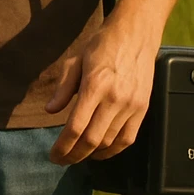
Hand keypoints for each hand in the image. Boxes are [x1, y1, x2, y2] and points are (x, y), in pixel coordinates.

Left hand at [44, 20, 158, 165]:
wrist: (136, 34)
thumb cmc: (102, 45)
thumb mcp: (76, 61)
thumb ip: (63, 88)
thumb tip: (50, 111)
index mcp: (95, 85)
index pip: (76, 127)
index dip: (63, 146)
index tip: (53, 154)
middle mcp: (115, 98)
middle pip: (92, 140)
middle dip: (74, 155)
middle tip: (61, 160)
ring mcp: (132, 105)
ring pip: (109, 142)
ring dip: (91, 154)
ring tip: (77, 156)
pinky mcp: (143, 108)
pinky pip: (128, 138)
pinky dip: (113, 150)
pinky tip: (99, 152)